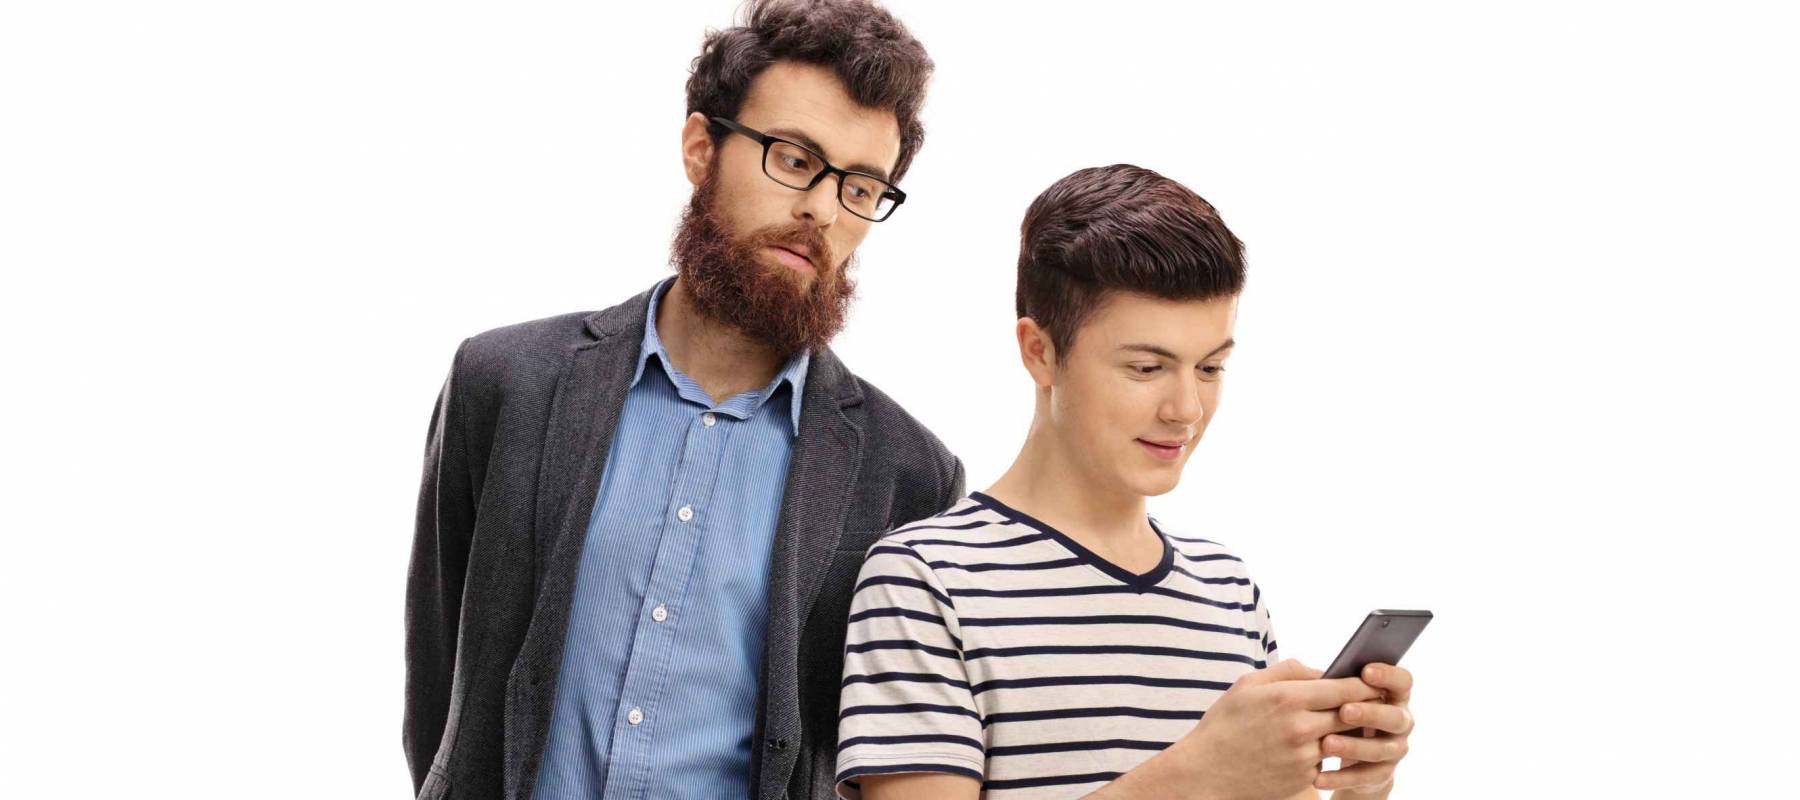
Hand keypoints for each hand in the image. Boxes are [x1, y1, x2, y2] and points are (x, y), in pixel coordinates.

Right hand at [1162, 658, 1382, 799]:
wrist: (1206, 771)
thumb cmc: (1225, 722)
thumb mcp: (1248, 684)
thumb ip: (1288, 670)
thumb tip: (1322, 670)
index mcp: (1287, 698)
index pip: (1343, 688)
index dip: (1364, 684)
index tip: (1373, 680)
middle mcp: (1300, 727)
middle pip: (1351, 714)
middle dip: (1363, 707)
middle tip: (1373, 701)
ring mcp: (1303, 756)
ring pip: (1342, 739)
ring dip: (1348, 732)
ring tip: (1349, 722)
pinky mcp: (1303, 779)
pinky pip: (1327, 761)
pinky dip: (1326, 753)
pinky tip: (1320, 746)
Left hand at [1316, 662, 1414, 796]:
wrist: (1348, 757)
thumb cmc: (1341, 714)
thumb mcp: (1340, 696)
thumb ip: (1336, 684)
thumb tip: (1319, 677)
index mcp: (1393, 695)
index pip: (1403, 681)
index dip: (1388, 675)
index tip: (1365, 672)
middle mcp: (1401, 721)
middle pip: (1395, 717)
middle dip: (1370, 713)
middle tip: (1344, 711)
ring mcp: (1395, 749)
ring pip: (1380, 749)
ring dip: (1353, 746)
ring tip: (1327, 744)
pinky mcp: (1383, 774)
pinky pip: (1365, 776)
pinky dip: (1341, 777)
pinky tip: (1319, 778)